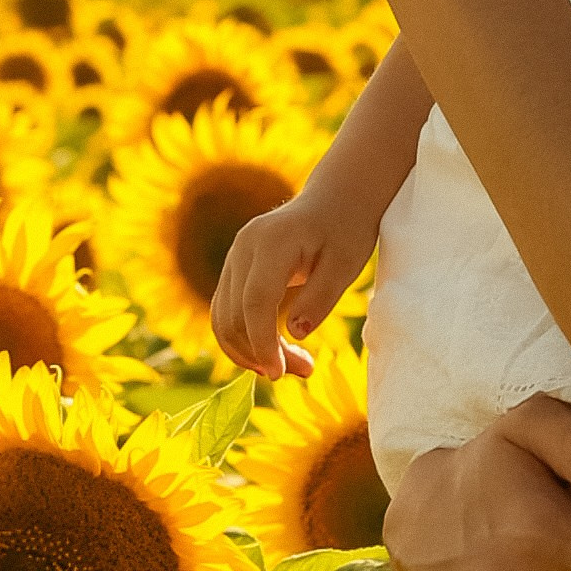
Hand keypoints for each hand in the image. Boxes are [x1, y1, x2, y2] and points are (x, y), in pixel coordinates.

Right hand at [213, 171, 384, 377]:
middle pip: (234, 314)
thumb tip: (295, 334)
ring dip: (249, 351)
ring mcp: (235, 256)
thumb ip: (320, 297)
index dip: (263, 343)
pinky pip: (226, 310)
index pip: (255, 302)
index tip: (281, 373)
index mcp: (272, 242)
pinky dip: (243, 337)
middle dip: (259, 353)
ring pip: (223, 317)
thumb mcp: (346, 263)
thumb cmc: (347, 228)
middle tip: (302, 372)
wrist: (335, 197)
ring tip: (289, 368)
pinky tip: (270, 353)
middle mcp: (244, 247)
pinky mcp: (235, 267)